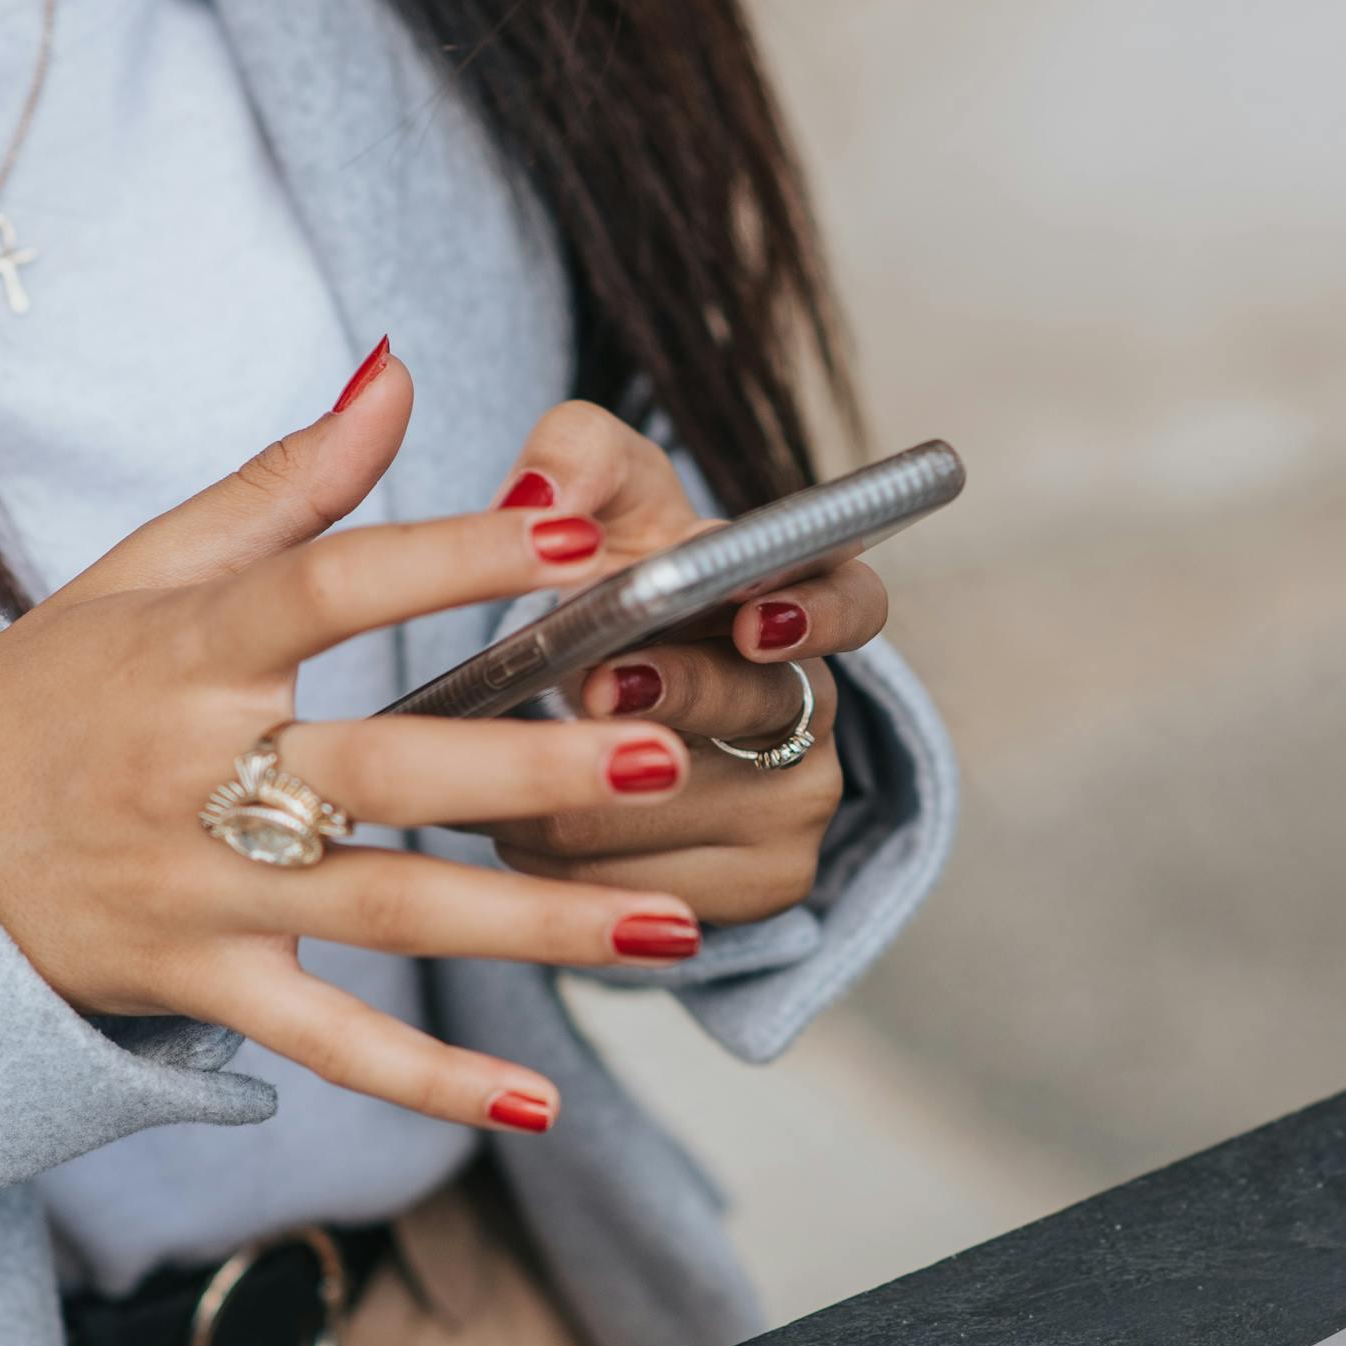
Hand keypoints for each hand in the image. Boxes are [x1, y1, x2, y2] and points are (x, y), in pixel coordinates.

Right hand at [0, 355, 700, 1132]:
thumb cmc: (51, 696)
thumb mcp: (140, 572)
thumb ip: (284, 482)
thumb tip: (397, 370)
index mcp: (189, 651)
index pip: (331, 589)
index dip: (453, 562)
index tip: (578, 545)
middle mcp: (196, 775)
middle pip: (385, 772)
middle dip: (530, 769)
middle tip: (662, 751)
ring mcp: (202, 892)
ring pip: (390, 913)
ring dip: (538, 924)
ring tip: (676, 923)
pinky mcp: (203, 984)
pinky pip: (331, 1041)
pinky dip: (433, 1080)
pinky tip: (544, 1098)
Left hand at [473, 403, 888, 925]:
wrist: (615, 715)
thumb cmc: (618, 588)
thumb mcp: (605, 506)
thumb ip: (576, 456)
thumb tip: (536, 496)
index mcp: (801, 601)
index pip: (854, 601)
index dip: (816, 612)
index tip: (755, 619)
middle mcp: (816, 708)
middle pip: (741, 711)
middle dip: (661, 697)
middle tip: (593, 685)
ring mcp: (797, 808)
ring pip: (658, 809)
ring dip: (554, 783)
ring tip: (491, 753)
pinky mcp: (763, 889)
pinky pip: (627, 884)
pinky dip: (548, 852)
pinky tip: (516, 818)